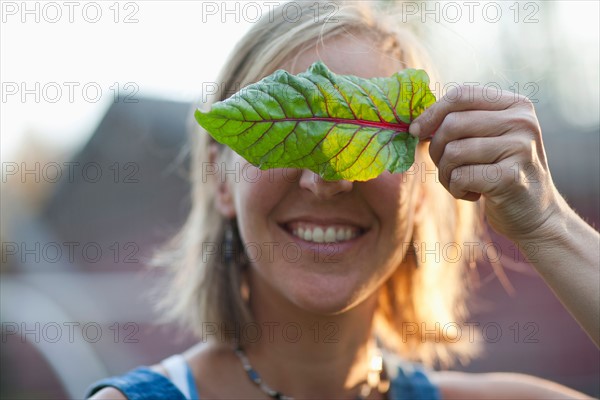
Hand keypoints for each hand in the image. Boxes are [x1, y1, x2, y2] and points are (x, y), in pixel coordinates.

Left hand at [409, 85, 561, 242]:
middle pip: (453, 124)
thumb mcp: (487, 139)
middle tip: (446, 167)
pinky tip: (473, 194)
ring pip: (453, 152)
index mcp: (516, 105)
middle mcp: (522, 122)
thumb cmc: (500, 172)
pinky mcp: (510, 177)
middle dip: (436, 149)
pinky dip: (456, 189)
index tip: (415, 131)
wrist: (535, 214)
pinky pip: (460, 176)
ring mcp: (520, 149)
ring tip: (461, 182)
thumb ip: (460, 124)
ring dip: (446, 173)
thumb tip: (417, 124)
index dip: (431, 112)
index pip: (462, 95)